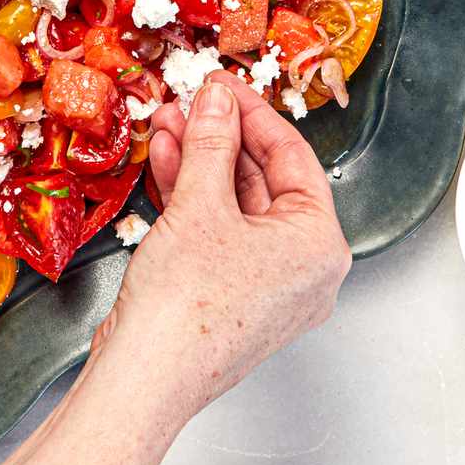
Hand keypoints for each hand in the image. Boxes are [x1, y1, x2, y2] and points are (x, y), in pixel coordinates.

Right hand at [90, 70, 351, 420]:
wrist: (145, 379)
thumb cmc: (185, 310)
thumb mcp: (201, 204)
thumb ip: (211, 142)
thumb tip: (216, 102)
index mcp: (319, 245)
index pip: (293, 156)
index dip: (252, 112)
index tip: (221, 85)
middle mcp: (303, 268)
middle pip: (263, 180)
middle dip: (219, 137)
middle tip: (187, 104)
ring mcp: (267, 285)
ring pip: (235, 206)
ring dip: (199, 163)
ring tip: (165, 126)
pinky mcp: (230, 296)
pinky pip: (219, 233)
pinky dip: (193, 199)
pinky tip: (164, 166)